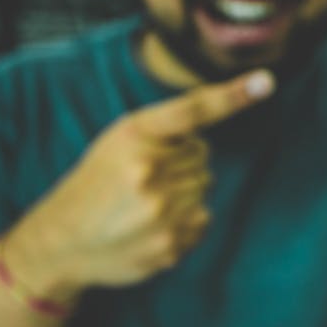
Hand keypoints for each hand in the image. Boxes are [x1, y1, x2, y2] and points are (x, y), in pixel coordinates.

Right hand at [2, 70, 275, 298]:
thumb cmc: (99, 181)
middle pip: (202, 156)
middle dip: (181, 163)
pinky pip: (203, 219)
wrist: (61, 242)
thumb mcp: (120, 140)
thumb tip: (226, 116)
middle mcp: (148, 170)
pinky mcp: (170, 244)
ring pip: (204, 187)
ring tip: (144, 203)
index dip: (232, 95)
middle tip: (143, 178)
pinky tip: (154, 225)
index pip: (192, 110)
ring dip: (183, 192)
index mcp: (135, 135)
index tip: (266, 82)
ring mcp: (160, 211)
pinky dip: (186, 220)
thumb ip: (166, 130)